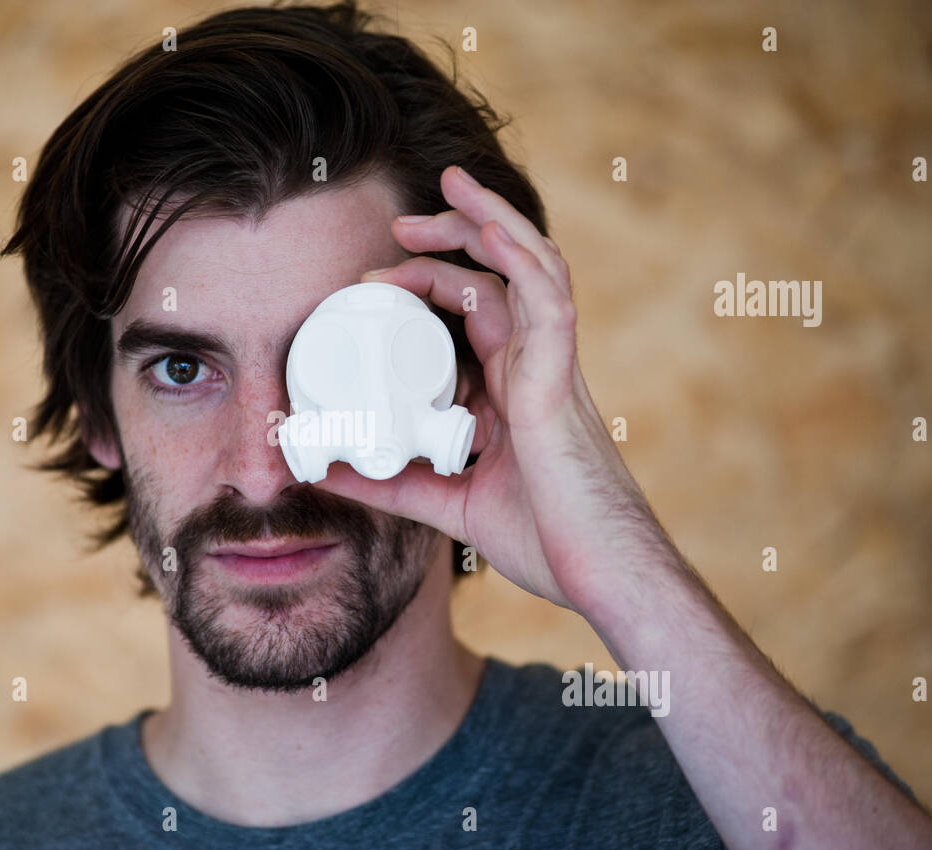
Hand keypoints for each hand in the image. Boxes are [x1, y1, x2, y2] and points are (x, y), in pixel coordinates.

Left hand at [315, 166, 676, 616]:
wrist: (604, 579)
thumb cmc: (548, 542)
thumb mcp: (450, 504)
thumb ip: (396, 485)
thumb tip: (328, 471)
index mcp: (514, 390)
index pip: (477, 311)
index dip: (430, 283)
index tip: (372, 284)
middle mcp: (536, 368)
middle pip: (500, 275)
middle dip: (455, 235)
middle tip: (398, 224)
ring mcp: (553, 370)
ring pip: (530, 270)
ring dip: (489, 223)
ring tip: (448, 189)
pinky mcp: (562, 385)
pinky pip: (549, 303)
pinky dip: (520, 260)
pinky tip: (487, 232)